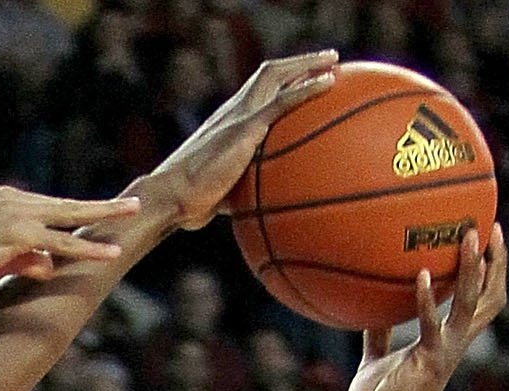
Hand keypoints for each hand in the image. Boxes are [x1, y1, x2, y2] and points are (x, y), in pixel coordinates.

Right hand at [0, 185, 141, 296]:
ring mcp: (16, 214)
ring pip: (69, 220)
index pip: (50, 207)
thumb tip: (51, 266)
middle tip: (134, 204)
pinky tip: (105, 253)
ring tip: (128, 227)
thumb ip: (24, 258)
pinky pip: (58, 242)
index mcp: (6, 199)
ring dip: (102, 224)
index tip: (101, 213)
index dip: (78, 212)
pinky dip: (84, 247)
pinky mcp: (15, 234)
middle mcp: (14, 200)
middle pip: (68, 205)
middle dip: (102, 207)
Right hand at [141, 54, 339, 231]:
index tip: (304, 80)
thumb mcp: (223, 194)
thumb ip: (242, 190)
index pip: (257, 93)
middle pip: (269, 74)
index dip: (280, 83)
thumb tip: (260, 211)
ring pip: (276, 76)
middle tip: (327, 62)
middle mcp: (234, 112)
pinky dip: (307, 88)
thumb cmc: (191, 204)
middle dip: (298, 64)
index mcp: (228, 123)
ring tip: (334, 62)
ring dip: (307, 64)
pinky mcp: (245, 127)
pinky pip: (282, 100)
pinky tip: (330, 83)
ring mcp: (239, 116)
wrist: (173, 198)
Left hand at [345, 226, 507, 390]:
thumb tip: (373, 308)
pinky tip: (420, 274)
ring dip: (472, 269)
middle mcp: (454, 345)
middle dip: (496, 263)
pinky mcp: (427, 364)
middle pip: (489, 298)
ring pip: (469, 304)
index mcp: (447, 342)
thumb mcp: (376, 360)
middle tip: (490, 226)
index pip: (481, 301)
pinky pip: (431, 326)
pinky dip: (426, 300)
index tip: (488, 236)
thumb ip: (380, 334)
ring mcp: (444, 354)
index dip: (491, 271)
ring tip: (469, 235)